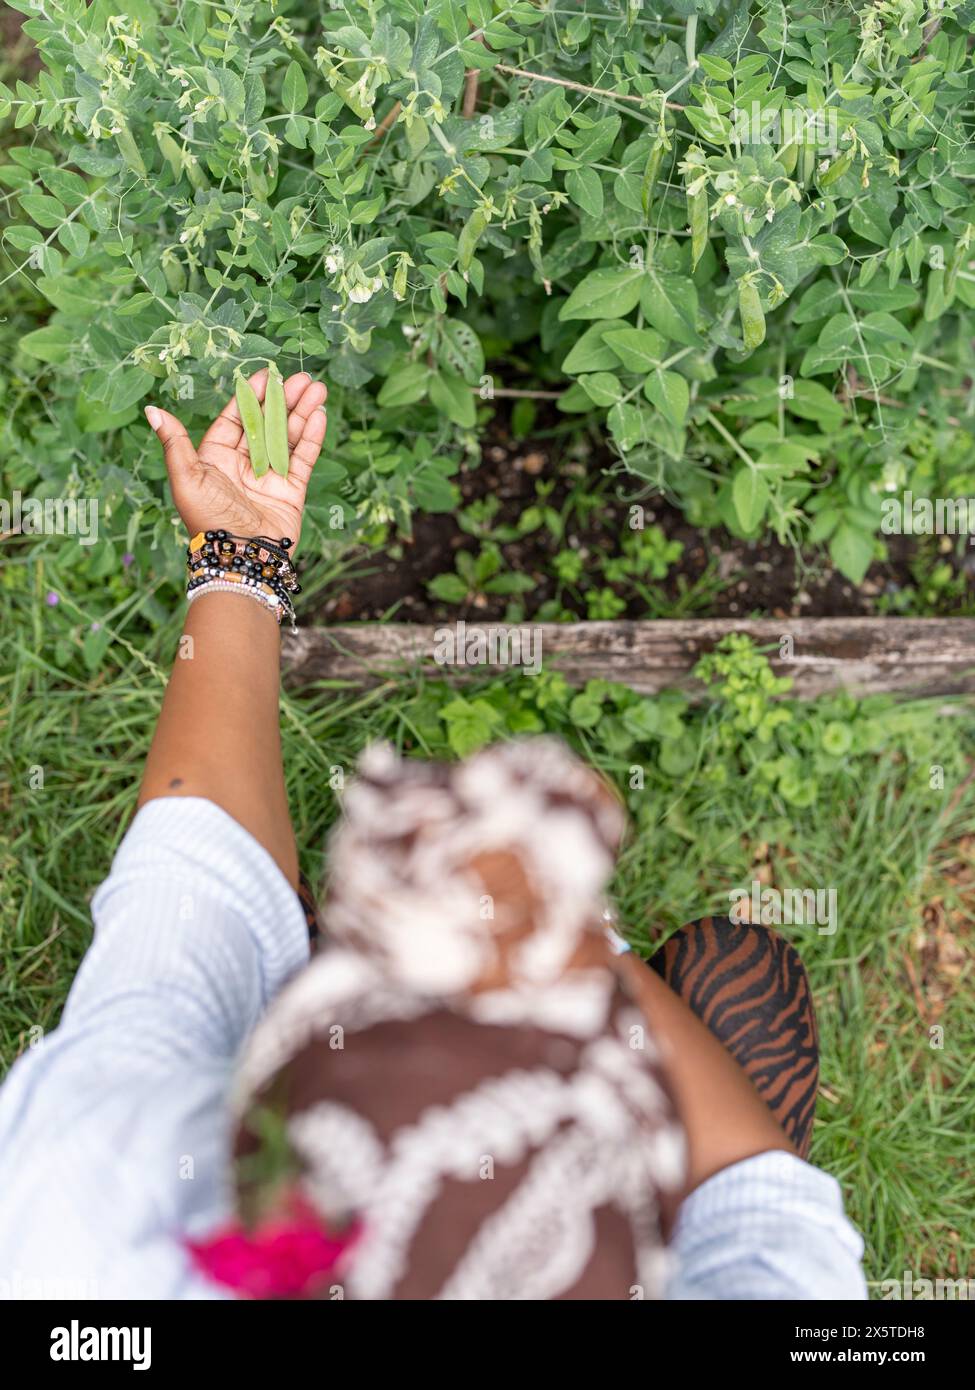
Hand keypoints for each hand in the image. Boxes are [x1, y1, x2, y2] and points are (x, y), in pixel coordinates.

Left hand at [145, 368, 327, 552]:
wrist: (240, 558)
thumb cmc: (207, 520)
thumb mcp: (186, 478)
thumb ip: (174, 442)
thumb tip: (152, 409)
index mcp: (216, 459)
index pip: (236, 419)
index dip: (252, 396)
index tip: (269, 375)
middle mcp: (243, 465)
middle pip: (266, 424)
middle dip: (284, 399)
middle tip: (302, 377)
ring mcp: (269, 477)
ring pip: (288, 437)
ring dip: (302, 412)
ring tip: (316, 388)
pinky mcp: (290, 491)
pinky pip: (302, 459)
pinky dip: (312, 437)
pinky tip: (318, 415)